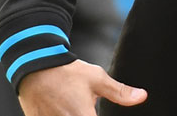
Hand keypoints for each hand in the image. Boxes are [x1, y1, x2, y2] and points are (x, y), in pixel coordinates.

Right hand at [17, 60, 146, 114]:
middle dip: (87, 114)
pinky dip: (60, 115)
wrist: (35, 66)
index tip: (95, 112)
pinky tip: (61, 107)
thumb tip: (141, 96)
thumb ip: (120, 92)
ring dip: (74, 115)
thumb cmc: (67, 72)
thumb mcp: (97, 79)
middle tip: (85, 106)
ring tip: (71, 105)